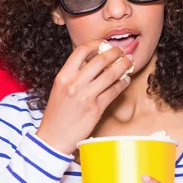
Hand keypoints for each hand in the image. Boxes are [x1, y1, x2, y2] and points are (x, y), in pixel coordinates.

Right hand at [36, 40, 133, 154]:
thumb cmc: (57, 113)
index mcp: (63, 76)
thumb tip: (93, 59)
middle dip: (115, 52)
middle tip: (122, 51)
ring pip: (111, 74)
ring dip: (123, 65)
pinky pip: (114, 91)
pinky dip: (122, 83)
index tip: (105, 43)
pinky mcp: (96, 109)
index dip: (96, 44)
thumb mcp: (59, 88)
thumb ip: (74, 73)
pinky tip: (125, 80)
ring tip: (129, 62)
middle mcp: (74, 84)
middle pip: (100, 59)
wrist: (54, 138)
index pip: (81, 50)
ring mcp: (86, 96)